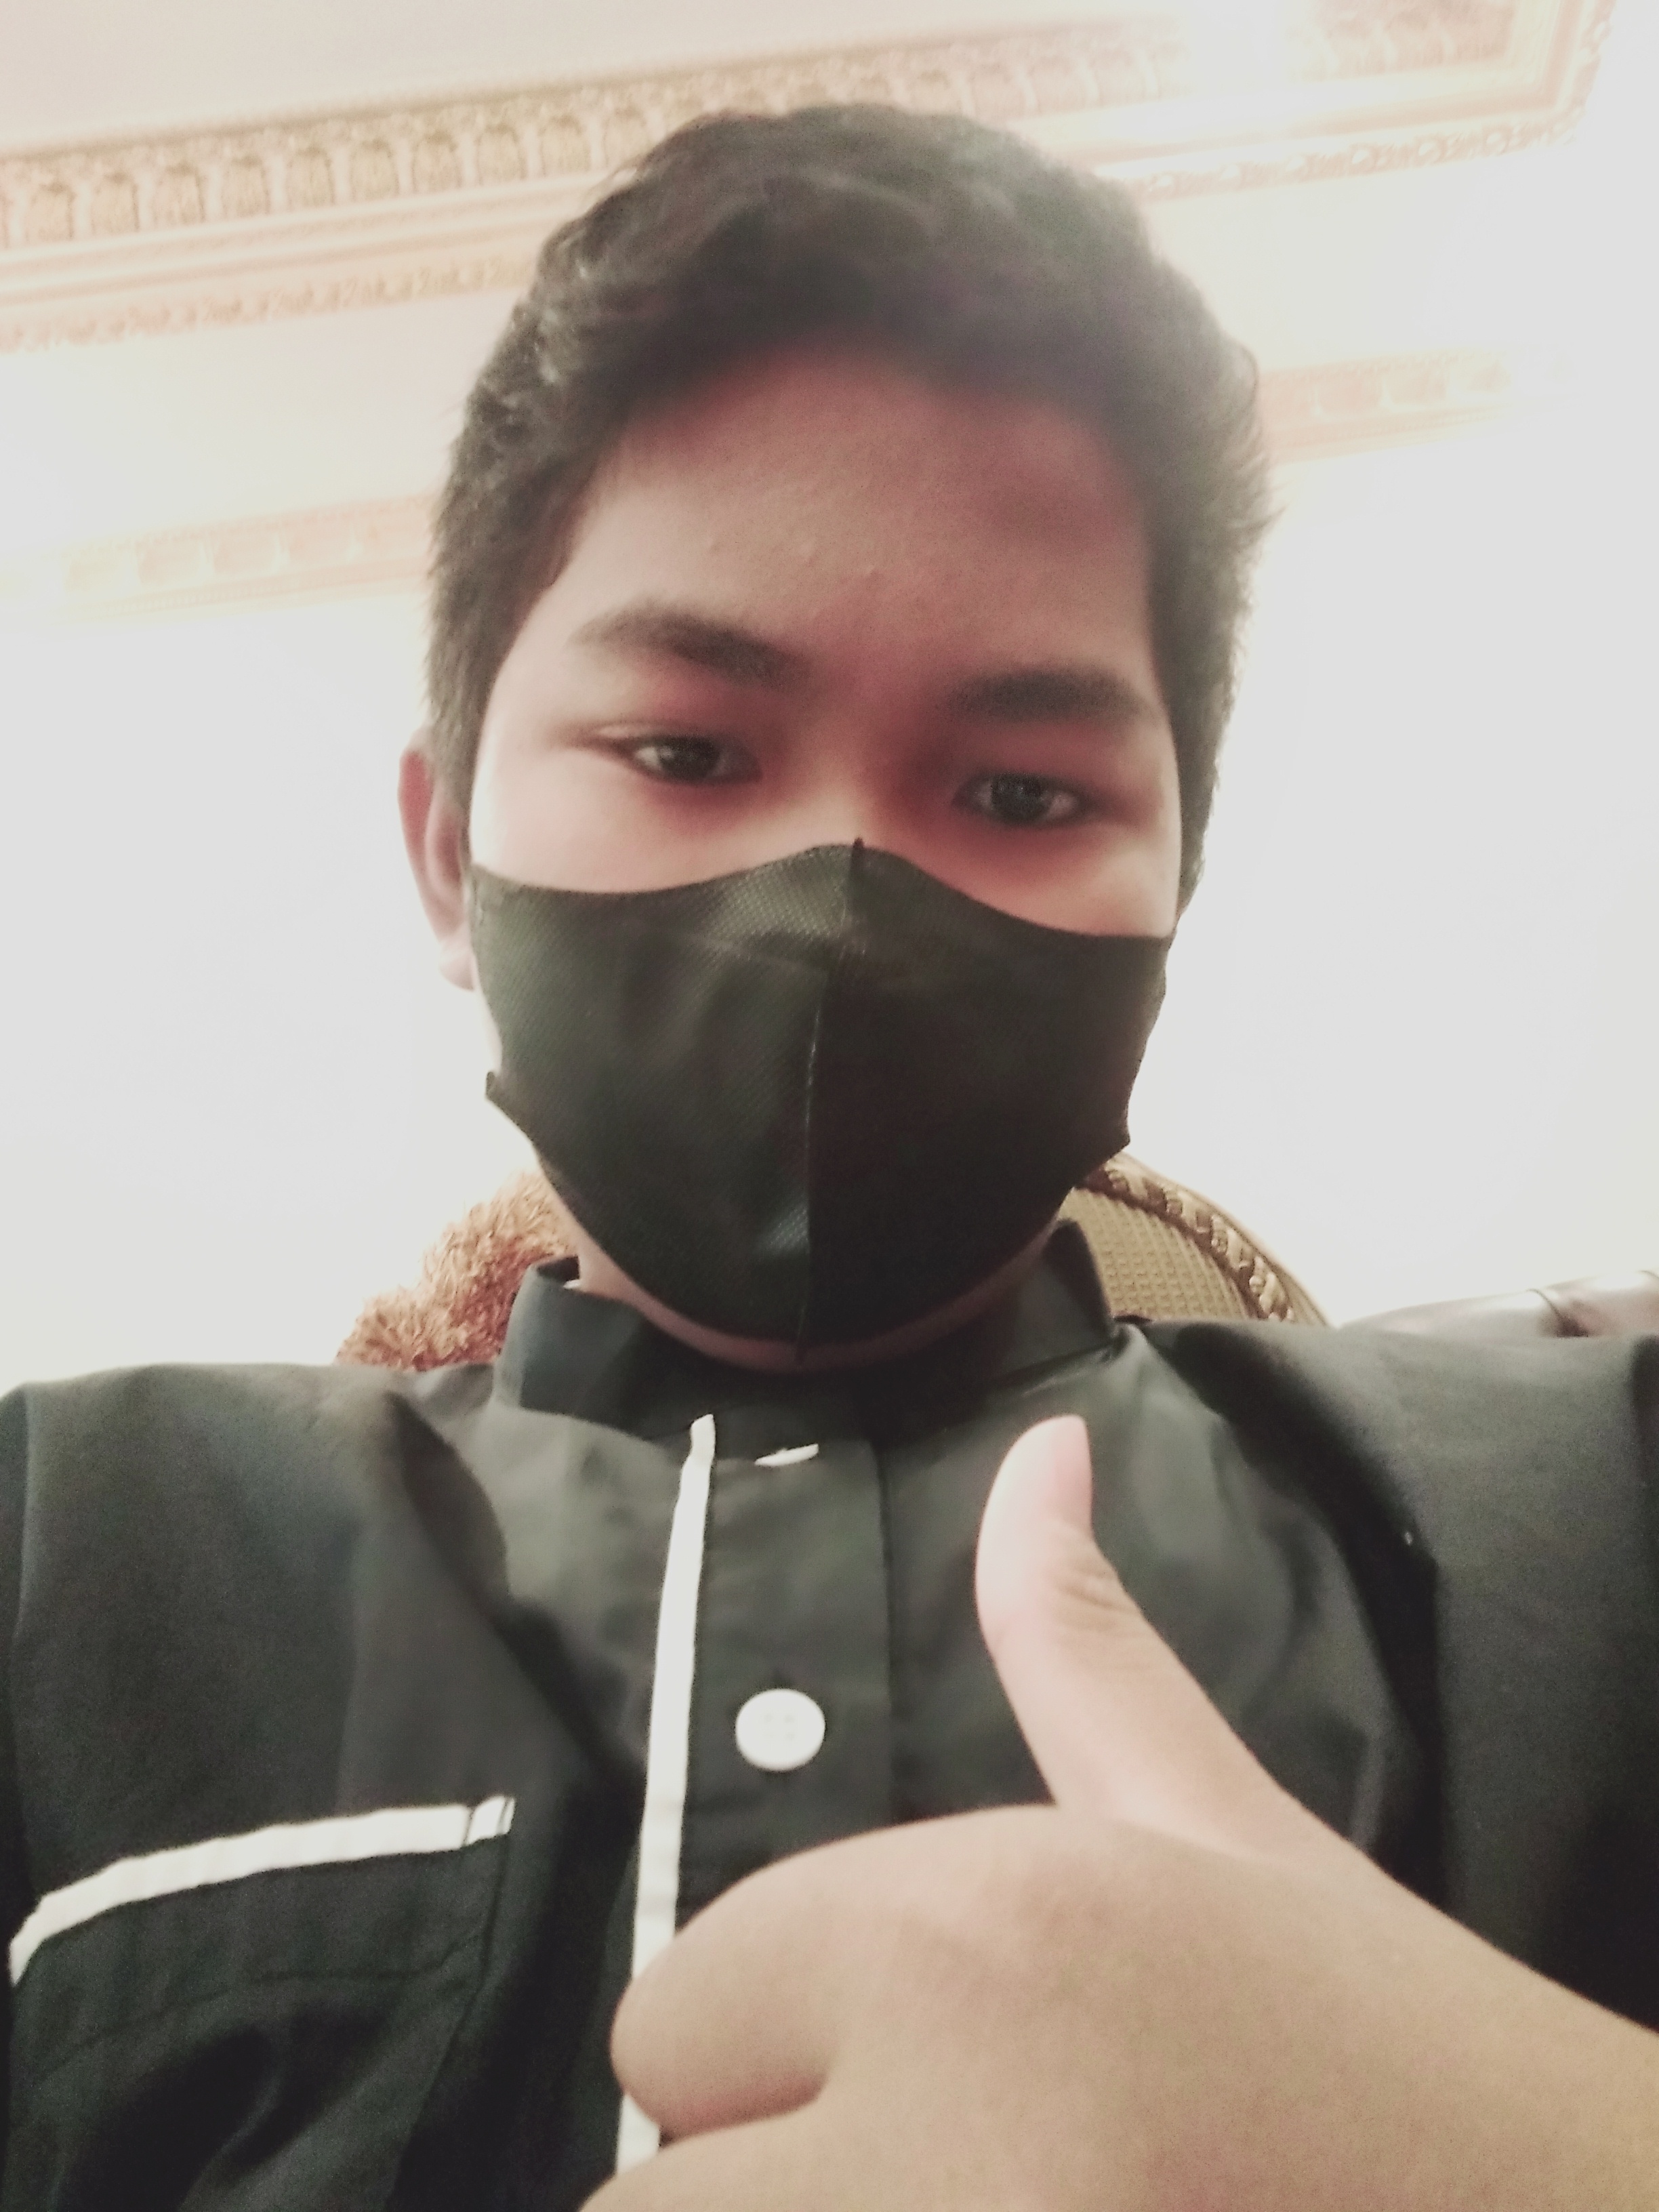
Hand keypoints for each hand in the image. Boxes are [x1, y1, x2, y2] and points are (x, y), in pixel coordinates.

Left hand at [587, 1416, 1658, 2209]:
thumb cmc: (1364, 2037)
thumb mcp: (1206, 1826)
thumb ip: (1071, 1643)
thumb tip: (1042, 1444)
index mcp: (973, 1950)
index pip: (666, 2020)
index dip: (785, 2050)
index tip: (945, 2063)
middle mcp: (943, 2146)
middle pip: (649, 2197)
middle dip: (775, 2176)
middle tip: (966, 2159)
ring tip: (982, 2205)